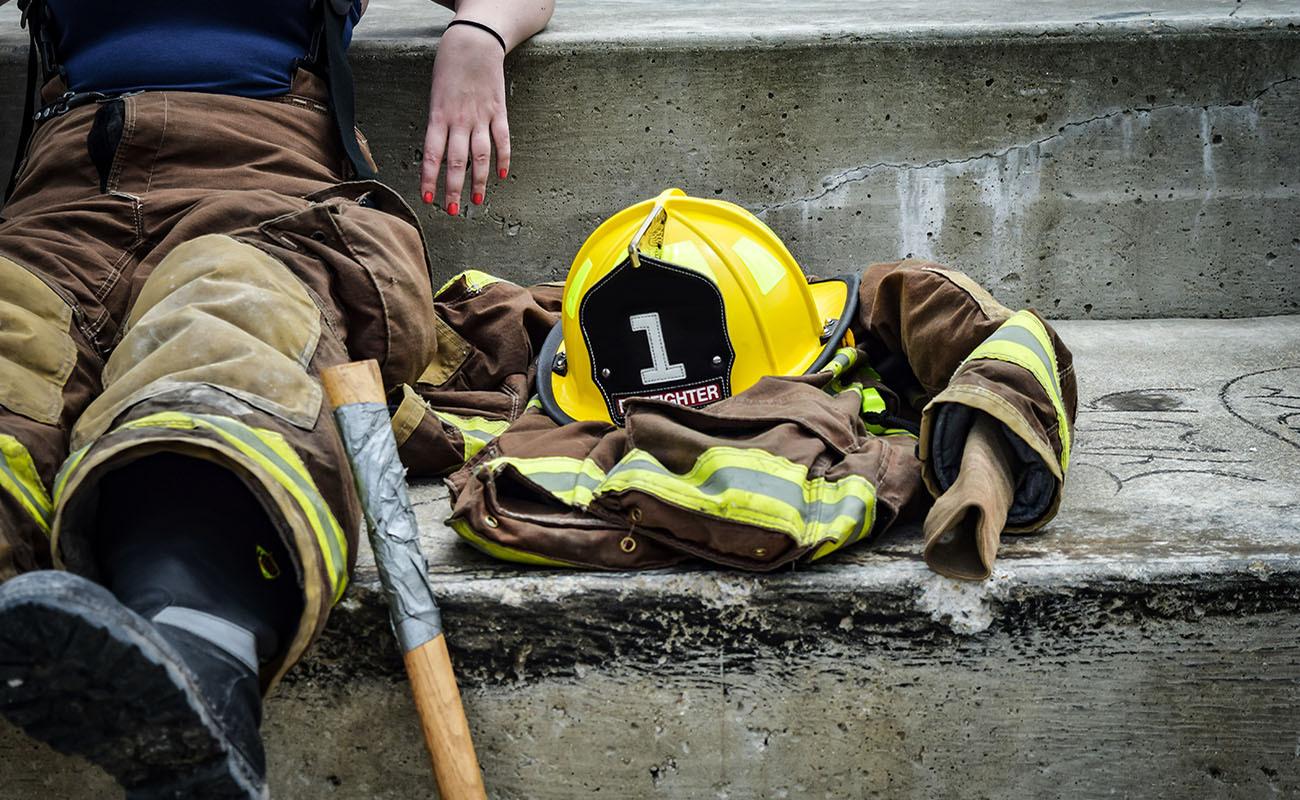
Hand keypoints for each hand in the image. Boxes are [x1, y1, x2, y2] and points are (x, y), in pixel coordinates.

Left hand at [420, 23, 509, 215]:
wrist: (474, 42)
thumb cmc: (449, 66)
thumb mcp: (435, 94)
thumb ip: (438, 123)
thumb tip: (439, 152)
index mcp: (439, 115)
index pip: (432, 154)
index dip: (430, 178)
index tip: (428, 198)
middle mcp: (460, 120)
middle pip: (457, 161)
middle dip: (454, 188)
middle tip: (452, 211)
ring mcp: (482, 117)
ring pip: (480, 156)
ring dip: (478, 181)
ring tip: (476, 201)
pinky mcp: (499, 111)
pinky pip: (503, 140)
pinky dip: (503, 158)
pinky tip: (501, 175)